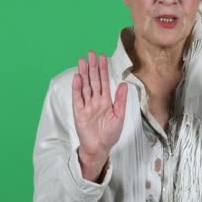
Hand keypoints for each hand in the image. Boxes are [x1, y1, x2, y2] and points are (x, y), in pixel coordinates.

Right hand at [72, 50, 127, 180]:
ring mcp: (86, 105)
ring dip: (84, 73)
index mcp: (106, 100)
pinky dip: (77, 87)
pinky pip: (77, 98)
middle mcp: (95, 100)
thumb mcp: (119, 116)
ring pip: (85, 86)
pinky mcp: (79, 112)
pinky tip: (78, 77)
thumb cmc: (110, 134)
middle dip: (92, 66)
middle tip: (91, 53)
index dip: (103, 69)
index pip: (104, 81)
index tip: (102, 57)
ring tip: (82, 61)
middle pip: (93, 80)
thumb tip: (124, 84)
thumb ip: (120, 100)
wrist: (100, 148)